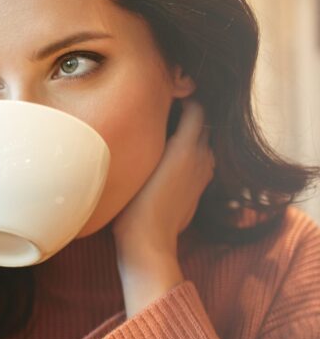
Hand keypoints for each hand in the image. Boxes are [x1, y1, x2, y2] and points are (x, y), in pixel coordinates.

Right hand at [111, 98, 215, 259]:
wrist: (148, 240)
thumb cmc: (134, 204)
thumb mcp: (138, 164)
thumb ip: (150, 139)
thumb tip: (149, 120)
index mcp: (186, 147)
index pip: (198, 110)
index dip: (187, 101)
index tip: (170, 98)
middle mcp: (201, 157)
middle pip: (204, 127)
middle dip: (191, 119)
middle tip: (167, 117)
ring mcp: (203, 175)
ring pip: (204, 146)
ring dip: (192, 139)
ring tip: (168, 140)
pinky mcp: (199, 190)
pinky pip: (201, 164)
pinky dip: (191, 158)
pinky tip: (171, 165)